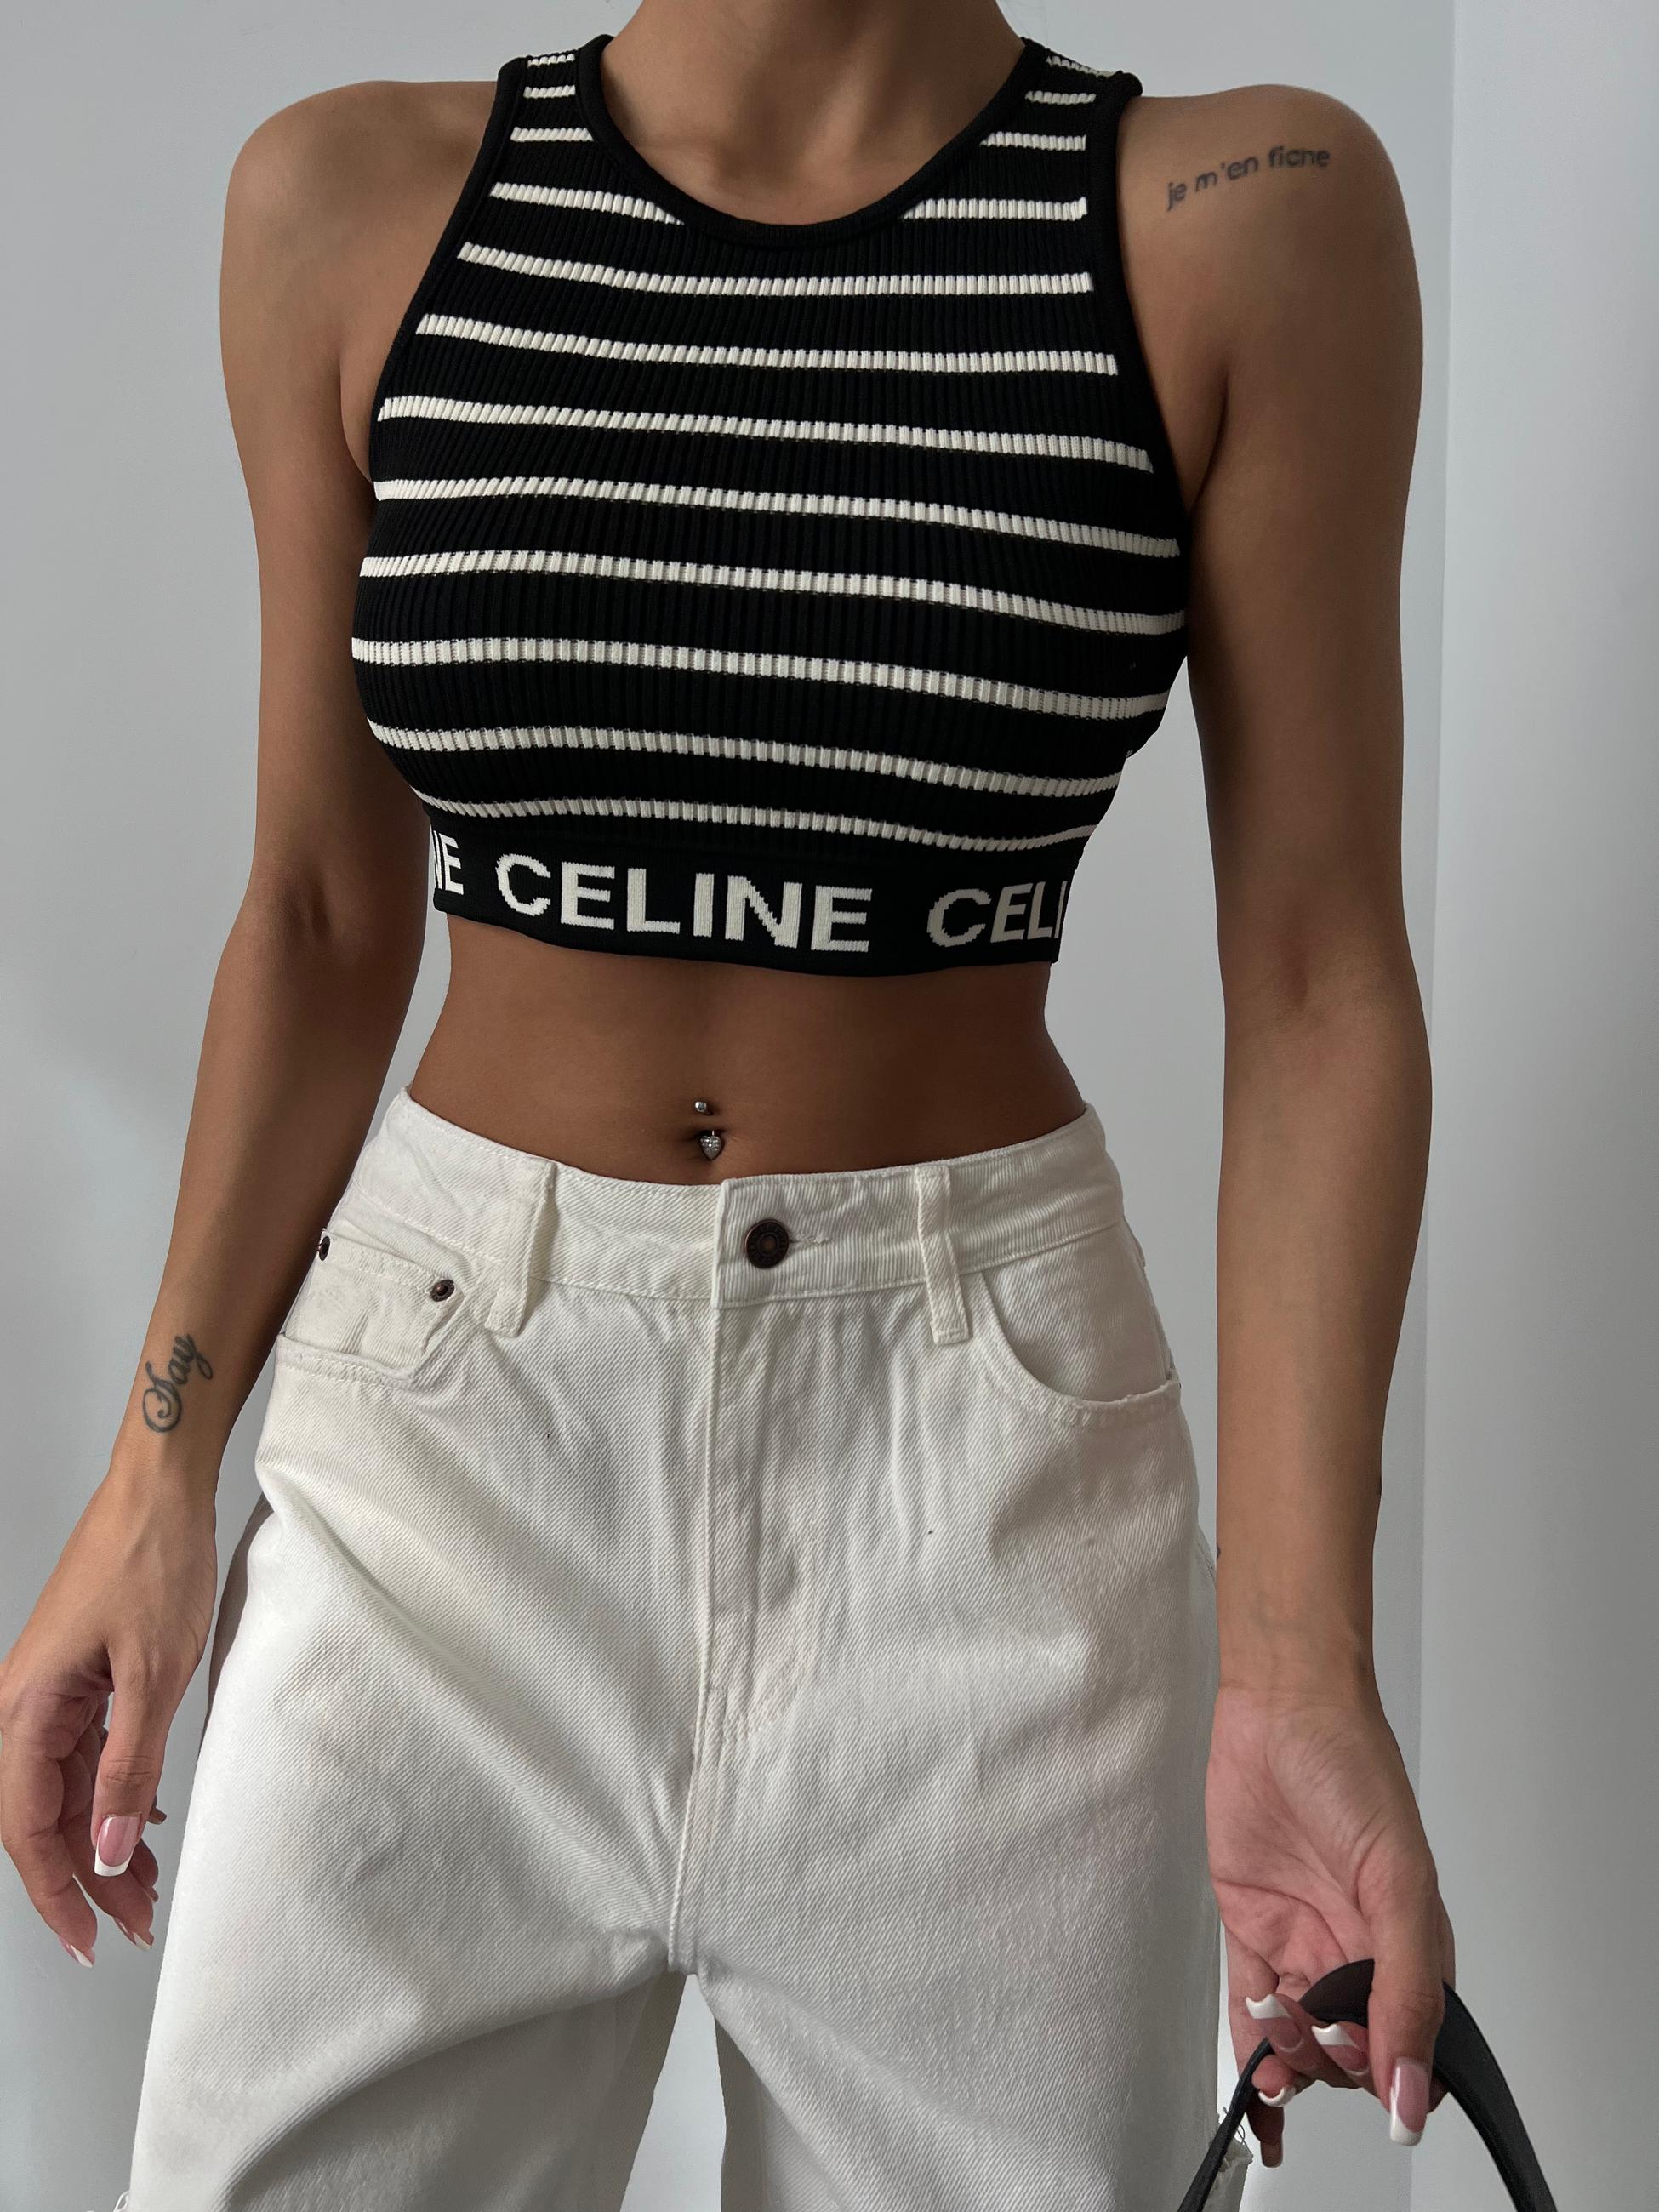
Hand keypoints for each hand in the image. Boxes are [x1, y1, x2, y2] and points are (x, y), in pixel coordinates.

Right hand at [0, 1461, 217, 1963]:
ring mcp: (53, 1694)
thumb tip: (110, 1848)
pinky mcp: (81, 1679)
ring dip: (104, 1842)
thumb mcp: (155, 1674)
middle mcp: (25, 1707)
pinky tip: (145, 1821)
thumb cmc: (152, 1560)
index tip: (88, 1942)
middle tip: (137, 1923)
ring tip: (148, 1887)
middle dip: (88, 1878)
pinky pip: (86, 1756)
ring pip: (68, 1792)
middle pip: (46, 1819)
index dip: (58, 1893)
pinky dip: (114, 1794)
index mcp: (26, 1710)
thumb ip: (130, 1766)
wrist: (161, 1490)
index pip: (29, 1829)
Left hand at [1206, 1681, 1454, 2166]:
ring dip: (1289, 2056)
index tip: (1358, 2049)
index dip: (1385, 2066)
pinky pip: (1250, 2008)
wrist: (1280, 1707)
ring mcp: (1302, 1941)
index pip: (1408, 2044)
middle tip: (1316, 2025)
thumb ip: (1405, 1991)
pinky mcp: (1251, 1927)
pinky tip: (1254, 2088)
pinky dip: (1251, 2053)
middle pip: (1350, 2051)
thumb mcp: (1396, 1882)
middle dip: (1332, 2059)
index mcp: (1409, 1945)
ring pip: (1300, 2038)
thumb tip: (1410, 2094)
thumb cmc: (1353, 1770)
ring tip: (1278, 2019)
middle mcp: (1357, 1951)